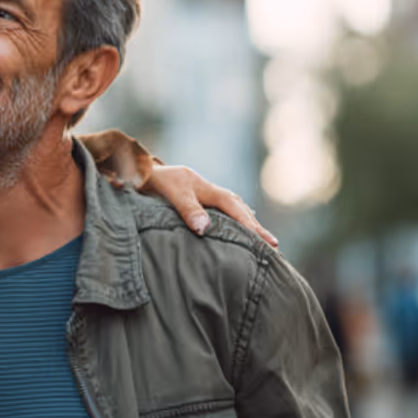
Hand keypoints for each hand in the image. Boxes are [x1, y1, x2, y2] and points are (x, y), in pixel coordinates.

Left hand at [143, 164, 277, 246]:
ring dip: (248, 225)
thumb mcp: (173, 194)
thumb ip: (188, 209)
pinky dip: (234, 221)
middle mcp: (213, 193)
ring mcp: (208, 197)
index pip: (236, 210)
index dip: (251, 226)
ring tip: (262, 241)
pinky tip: (238, 230)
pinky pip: (223, 213)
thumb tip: (205, 228)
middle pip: (241, 211)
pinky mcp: (200, 202)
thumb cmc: (158, 182)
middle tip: (274, 246)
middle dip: (257, 228)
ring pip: (234, 211)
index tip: (266, 241)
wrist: (143, 171)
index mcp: (211, 191)